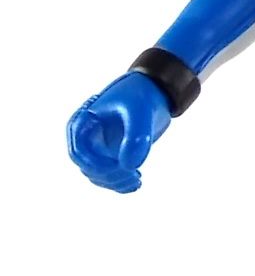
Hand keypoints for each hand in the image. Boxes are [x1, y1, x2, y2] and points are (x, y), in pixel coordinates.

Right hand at [67, 71, 171, 192]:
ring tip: (137, 179)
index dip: (98, 166)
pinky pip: (110, 176)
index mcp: (82, 123)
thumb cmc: (141, 96)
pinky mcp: (112, 155)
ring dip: (116, 182)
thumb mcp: (139, 112)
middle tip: (135, 175)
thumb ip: (136, 137)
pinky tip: (136, 184)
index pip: (79, 154)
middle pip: (88, 168)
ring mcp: (98, 148)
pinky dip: (121, 184)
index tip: (123, 167)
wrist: (154, 90)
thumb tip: (131, 166)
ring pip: (98, 176)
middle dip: (110, 176)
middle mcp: (86, 138)